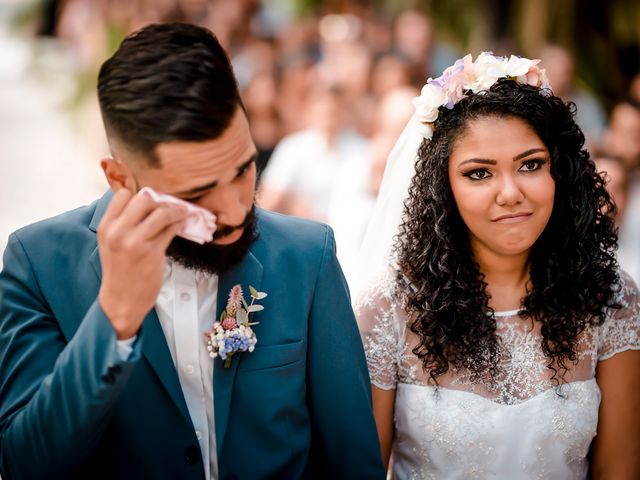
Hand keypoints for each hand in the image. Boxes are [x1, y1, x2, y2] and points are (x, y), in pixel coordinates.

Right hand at [97, 188, 186, 338]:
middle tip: (170, 206)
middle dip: (160, 201)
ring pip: (161, 213)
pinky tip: (183, 223)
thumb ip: (123, 223)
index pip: (122, 195)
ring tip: (182, 213)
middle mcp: (118, 232)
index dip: (139, 195)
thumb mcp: (111, 244)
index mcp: (106, 227)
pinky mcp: (152, 253)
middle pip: (144, 200)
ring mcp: (135, 242)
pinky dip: (180, 223)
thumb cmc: (120, 271)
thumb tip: (148, 202)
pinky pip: (170, 229)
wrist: (121, 300)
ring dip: (175, 211)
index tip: (152, 201)